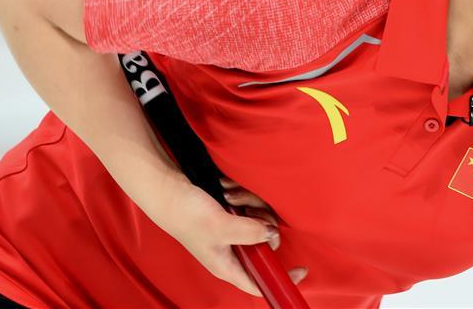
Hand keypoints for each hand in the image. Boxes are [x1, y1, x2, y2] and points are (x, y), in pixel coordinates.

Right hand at [144, 170, 307, 297]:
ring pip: (260, 221)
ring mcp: (233, 231)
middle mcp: (232, 250)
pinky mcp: (232, 214)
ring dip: (250, 205)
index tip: (302, 268)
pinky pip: (251, 206)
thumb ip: (249, 233)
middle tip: (250, 212)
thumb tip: (272, 235)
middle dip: (262, 224)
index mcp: (227, 265)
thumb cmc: (187, 215)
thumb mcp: (221, 226)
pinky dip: (245, 197)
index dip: (281, 278)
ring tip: (233, 198)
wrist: (169, 191)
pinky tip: (230, 191)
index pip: (259, 283)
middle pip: (265, 243)